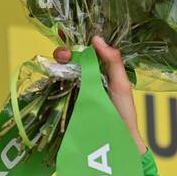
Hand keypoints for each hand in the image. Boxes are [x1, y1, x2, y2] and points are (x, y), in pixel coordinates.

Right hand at [53, 35, 146, 155]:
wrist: (118, 141)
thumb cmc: (124, 114)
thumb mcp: (121, 85)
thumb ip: (113, 61)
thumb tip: (96, 38)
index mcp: (100, 70)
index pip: (85, 51)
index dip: (74, 41)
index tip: (66, 34)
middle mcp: (86, 78)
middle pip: (69, 59)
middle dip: (63, 52)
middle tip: (63, 55)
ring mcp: (75, 90)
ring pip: (61, 71)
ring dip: (57, 64)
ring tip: (59, 64)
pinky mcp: (67, 104)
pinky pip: (56, 89)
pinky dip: (51, 80)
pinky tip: (52, 76)